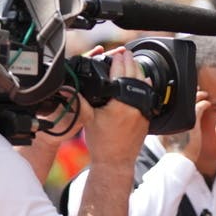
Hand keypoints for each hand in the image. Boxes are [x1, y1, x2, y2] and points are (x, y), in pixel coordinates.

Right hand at [83, 48, 149, 167]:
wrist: (116, 162)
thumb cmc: (102, 143)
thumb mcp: (88, 118)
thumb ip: (80, 101)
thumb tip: (67, 88)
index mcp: (120, 103)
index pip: (120, 76)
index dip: (118, 63)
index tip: (116, 54)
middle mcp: (135, 105)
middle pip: (135, 77)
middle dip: (130, 63)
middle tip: (126, 53)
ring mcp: (144, 111)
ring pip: (144, 85)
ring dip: (138, 72)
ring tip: (133, 62)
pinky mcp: (148, 116)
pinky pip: (148, 96)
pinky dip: (145, 86)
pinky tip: (145, 80)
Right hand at [159, 90, 208, 162]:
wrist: (178, 160)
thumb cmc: (174, 150)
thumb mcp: (166, 136)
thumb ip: (169, 126)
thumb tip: (173, 122)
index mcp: (163, 119)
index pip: (171, 103)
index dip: (178, 97)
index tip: (182, 94)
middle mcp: (170, 116)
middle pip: (179, 99)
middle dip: (188, 94)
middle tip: (195, 90)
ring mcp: (180, 118)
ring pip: (190, 101)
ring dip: (198, 96)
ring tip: (204, 94)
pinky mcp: (192, 121)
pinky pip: (199, 107)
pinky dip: (204, 103)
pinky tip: (208, 103)